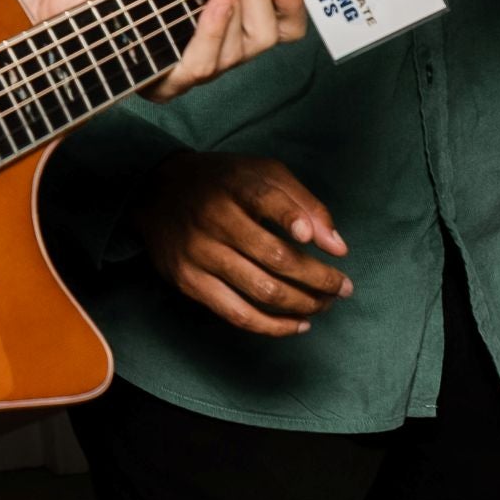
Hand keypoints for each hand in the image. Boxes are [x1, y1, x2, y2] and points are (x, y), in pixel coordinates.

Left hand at [0, 0, 305, 100]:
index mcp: (231, 8)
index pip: (282, 21)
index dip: (293, 2)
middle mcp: (218, 41)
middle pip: (268, 38)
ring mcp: (191, 64)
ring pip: (239, 53)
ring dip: (236, 5)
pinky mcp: (163, 81)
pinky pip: (202, 67)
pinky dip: (212, 28)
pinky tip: (208, 0)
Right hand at [128, 152, 353, 336]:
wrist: (156, 192)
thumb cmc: (222, 183)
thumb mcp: (263, 174)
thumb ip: (305, 204)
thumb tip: (337, 248)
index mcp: (233, 185)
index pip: (265, 200)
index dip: (292, 218)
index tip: (319, 241)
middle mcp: (213, 219)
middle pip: (274, 256)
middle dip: (319, 278)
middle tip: (343, 287)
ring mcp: (198, 254)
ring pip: (261, 290)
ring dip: (303, 304)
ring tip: (325, 304)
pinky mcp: (189, 281)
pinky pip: (237, 314)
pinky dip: (272, 326)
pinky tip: (298, 324)